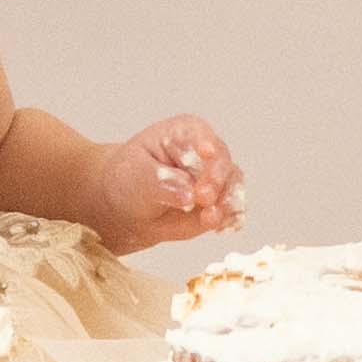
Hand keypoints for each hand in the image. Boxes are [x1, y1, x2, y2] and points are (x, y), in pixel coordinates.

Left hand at [93, 113, 245, 253]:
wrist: (128, 207)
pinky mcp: (220, 204)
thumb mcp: (135, 174)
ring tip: (210, 218)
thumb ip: (161, 182)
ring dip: (225, 203)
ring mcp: (216, 179)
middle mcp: (207, 153)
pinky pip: (232, 211)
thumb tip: (188, 194)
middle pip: (221, 162)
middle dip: (215, 180)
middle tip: (202, 197)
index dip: (205, 143)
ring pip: (232, 187)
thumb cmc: (130, 179)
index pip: (199, 135)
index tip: (206, 153)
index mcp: (184, 133)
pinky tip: (221, 228)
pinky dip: (230, 219)